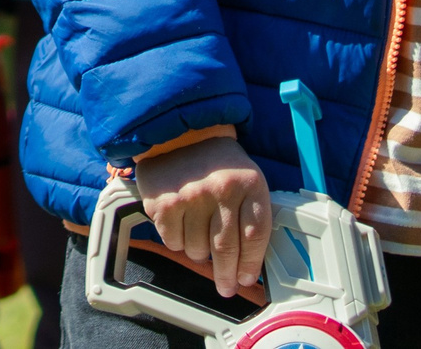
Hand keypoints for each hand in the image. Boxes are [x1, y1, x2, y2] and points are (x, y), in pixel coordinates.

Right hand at [134, 136, 271, 296]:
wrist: (180, 134)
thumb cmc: (217, 164)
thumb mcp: (246, 179)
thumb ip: (251, 215)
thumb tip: (248, 263)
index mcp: (250, 183)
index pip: (255, 236)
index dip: (251, 263)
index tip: (246, 278)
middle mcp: (222, 189)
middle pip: (227, 249)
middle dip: (227, 275)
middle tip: (226, 286)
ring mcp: (191, 196)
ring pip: (197, 250)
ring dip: (199, 252)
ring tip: (198, 236)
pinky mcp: (165, 203)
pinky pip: (173, 242)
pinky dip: (177, 241)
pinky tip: (180, 224)